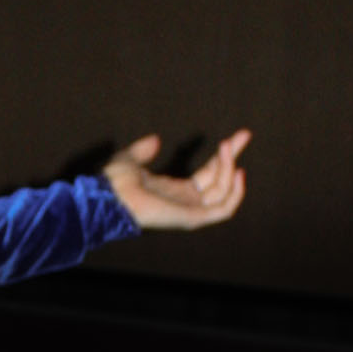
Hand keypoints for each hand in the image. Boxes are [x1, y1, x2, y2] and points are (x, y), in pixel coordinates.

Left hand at [103, 129, 249, 230]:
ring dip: (230, 169)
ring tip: (228, 147)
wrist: (108, 196)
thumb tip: (156, 140)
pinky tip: (237, 171)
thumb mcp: (131, 159)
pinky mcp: (192, 217)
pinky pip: (222, 210)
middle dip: (233, 157)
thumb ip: (144, 150)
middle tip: (244, 134)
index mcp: (176, 191)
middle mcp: (186, 202)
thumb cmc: (114, 183)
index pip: (210, 174)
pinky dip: (234, 193)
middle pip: (221, 181)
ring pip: (223, 193)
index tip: (240, 136)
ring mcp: (190, 211)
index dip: (224, 156)